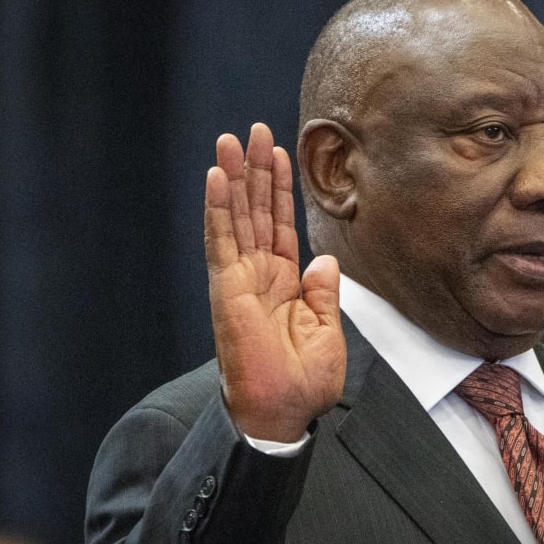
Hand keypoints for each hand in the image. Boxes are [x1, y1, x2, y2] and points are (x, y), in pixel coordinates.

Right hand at [204, 123, 345, 441]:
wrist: (283, 413)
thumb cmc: (303, 382)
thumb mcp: (327, 330)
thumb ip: (324, 292)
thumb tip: (325, 260)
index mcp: (284, 282)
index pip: (281, 224)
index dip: (279, 188)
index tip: (277, 153)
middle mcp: (259, 274)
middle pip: (256, 211)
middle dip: (255, 170)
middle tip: (252, 130)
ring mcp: (240, 279)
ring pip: (236, 217)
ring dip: (233, 178)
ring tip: (230, 140)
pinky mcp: (226, 288)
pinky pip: (222, 240)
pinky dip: (218, 208)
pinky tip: (216, 178)